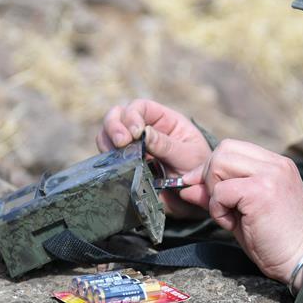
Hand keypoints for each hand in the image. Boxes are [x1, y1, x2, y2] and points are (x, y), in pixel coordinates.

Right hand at [98, 99, 210, 218]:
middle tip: (121, 142)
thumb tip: (144, 133)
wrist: (193, 195)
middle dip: (114, 126)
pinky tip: (117, 168)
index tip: (136, 133)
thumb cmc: (196, 169)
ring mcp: (131, 146)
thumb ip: (167, 145)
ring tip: (120, 158)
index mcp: (163, 119)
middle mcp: (143, 128)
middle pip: (117, 115)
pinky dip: (107, 162)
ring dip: (108, 144)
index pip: (140, 107)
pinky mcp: (123, 164)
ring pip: (106, 135)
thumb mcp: (188, 155)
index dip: (132, 115)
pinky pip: (108, 158)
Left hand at [180, 140, 302, 285]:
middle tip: (219, 205)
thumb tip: (186, 186)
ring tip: (228, 214)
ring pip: (220, 162)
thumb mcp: (242, 212)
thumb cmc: (275, 240)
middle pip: (224, 149)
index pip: (233, 148)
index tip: (201, 188)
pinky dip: (217, 208)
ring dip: (215, 191)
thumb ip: (217, 195)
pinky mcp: (261, 191)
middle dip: (210, 176)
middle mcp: (275, 164)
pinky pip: (221, 191)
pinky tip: (231, 223)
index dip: (211, 167)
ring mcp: (270, 175)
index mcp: (276, 165)